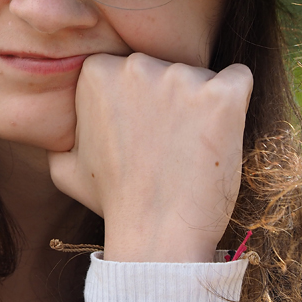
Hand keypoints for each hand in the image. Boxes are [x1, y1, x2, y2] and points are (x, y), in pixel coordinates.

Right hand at [47, 52, 252, 262]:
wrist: (156, 235)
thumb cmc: (113, 201)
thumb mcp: (64, 167)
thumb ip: (63, 132)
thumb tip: (66, 121)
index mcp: (97, 73)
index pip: (129, 69)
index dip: (136, 103)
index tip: (138, 135)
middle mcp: (137, 66)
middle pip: (165, 68)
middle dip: (168, 101)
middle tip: (165, 146)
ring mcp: (182, 78)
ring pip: (200, 78)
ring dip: (199, 107)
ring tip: (189, 151)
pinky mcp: (222, 95)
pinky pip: (239, 79)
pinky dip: (234, 102)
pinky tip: (221, 134)